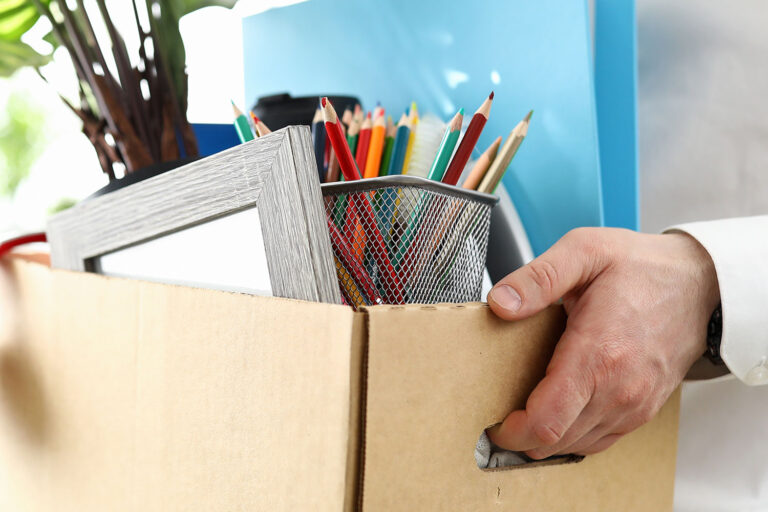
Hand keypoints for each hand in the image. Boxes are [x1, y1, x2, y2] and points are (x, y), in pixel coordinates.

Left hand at [486, 228, 719, 457]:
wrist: (700, 284)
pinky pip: (599, 439)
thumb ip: (538, 278)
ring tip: (523, 412)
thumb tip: (501, 302)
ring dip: (544, 438)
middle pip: (555, 441)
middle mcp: (619, 389)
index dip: (511, 430)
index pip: (546, 420)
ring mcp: (634, 404)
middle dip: (520, 436)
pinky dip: (571, 434)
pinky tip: (557, 412)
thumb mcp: (584, 252)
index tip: (493, 418)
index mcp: (598, 353)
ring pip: (575, 445)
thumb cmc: (642, 268)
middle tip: (499, 414)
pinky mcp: (642, 410)